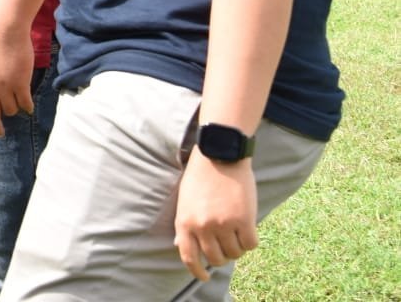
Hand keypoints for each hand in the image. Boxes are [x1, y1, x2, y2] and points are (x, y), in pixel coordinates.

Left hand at [175, 151, 257, 281]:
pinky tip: (248, 228)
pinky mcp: (244, 220)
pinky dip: (251, 240)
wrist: (219, 155)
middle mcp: (202, 227)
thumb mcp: (184, 201)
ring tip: (236, 230)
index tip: (204, 277)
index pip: (189, 257)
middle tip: (227, 243)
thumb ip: (185, 225)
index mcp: (184, 222)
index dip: (197, 271)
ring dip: (238, 246)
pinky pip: (251, 244)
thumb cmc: (200, 177)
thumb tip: (181, 247)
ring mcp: (223, 224)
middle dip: (223, 255)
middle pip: (216, 258)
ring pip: (235, 253)